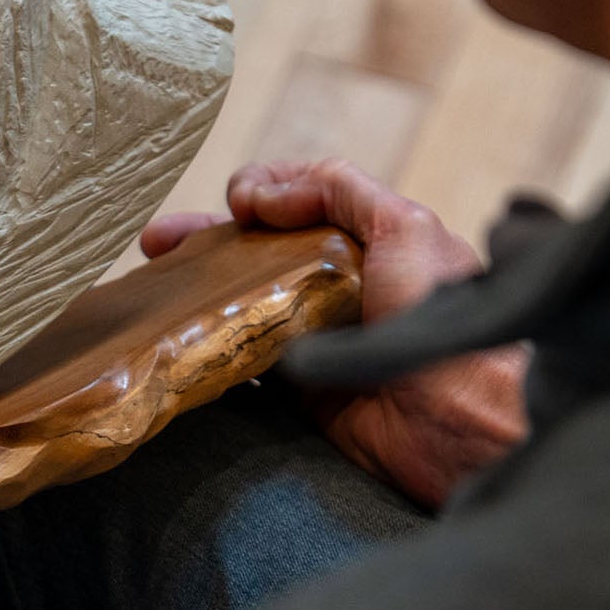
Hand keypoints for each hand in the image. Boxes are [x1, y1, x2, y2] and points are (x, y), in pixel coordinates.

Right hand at [141, 158, 526, 506]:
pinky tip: (170, 333)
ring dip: (192, 291)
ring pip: (238, 304)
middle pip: (253, 253)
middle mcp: (334, 288)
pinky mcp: (294, 392)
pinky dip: (204, 347)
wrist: (458, 418)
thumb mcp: (405, 225)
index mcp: (365, 245)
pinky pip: (238, 362)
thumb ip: (341, 190)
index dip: (256, 193)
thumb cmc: (442, 316)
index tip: (232, 200)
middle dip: (203, 240)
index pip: (295, 206)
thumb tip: (263, 192)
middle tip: (157, 242)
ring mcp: (311, 339)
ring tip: (151, 280)